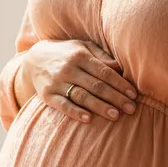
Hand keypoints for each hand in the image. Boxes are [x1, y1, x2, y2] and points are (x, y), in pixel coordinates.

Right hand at [20, 40, 137, 123]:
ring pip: (81, 96)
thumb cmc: (66, 54)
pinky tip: (88, 119)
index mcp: (80, 55)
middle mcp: (68, 68)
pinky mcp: (47, 94)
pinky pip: (62, 105)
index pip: (104, 71)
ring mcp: (56, 82)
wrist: (33, 59)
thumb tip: (120, 67)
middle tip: (131, 109)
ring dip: (99, 106)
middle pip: (96, 85)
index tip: (134, 95)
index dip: (120, 84)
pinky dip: (75, 112)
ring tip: (115, 116)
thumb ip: (101, 56)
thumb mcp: (82, 47)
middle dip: (115, 98)